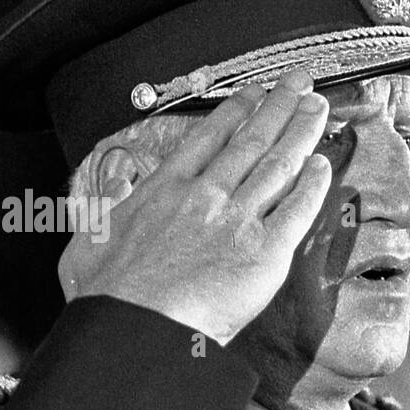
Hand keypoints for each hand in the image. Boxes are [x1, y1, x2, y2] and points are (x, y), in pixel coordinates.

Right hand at [58, 70, 330, 344]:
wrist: (136, 327)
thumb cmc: (110, 296)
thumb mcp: (87, 241)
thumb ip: (103, 209)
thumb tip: (114, 189)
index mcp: (165, 190)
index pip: (209, 138)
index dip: (237, 111)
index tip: (253, 93)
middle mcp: (206, 196)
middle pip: (251, 140)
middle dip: (279, 105)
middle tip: (299, 82)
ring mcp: (238, 221)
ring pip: (278, 165)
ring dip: (301, 132)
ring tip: (318, 109)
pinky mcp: (265, 252)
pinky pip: (296, 211)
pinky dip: (312, 186)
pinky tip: (323, 166)